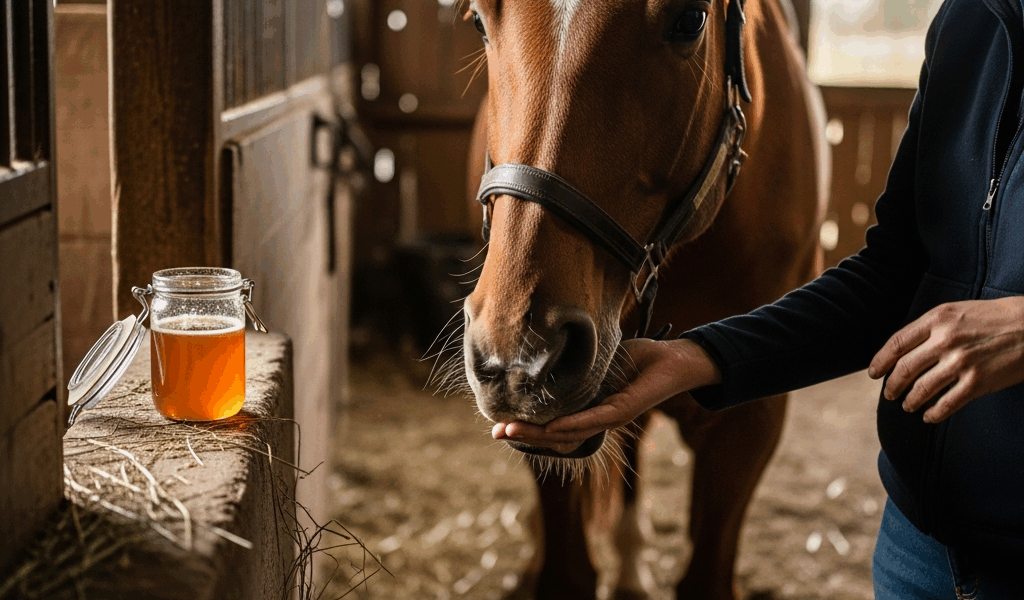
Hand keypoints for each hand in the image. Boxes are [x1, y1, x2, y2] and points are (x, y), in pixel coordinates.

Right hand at [492, 337, 721, 449]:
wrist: (676, 360)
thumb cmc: (639, 358)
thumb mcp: (597, 358)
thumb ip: (574, 363)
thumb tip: (542, 351)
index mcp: (588, 408)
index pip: (552, 423)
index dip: (527, 425)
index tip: (499, 423)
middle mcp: (597, 419)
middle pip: (555, 435)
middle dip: (524, 435)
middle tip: (495, 434)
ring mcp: (610, 418)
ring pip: (569, 433)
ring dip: (539, 435)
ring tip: (512, 431)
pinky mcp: (624, 412)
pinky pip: (593, 421)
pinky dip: (571, 425)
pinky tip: (552, 427)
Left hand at [868, 297, 1023, 422]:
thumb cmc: (993, 318)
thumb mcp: (956, 311)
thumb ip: (930, 327)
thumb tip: (904, 350)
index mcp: (937, 319)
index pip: (896, 344)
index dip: (880, 361)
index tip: (874, 373)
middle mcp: (945, 340)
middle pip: (904, 369)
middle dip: (892, 385)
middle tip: (889, 394)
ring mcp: (961, 362)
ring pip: (921, 389)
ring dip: (910, 401)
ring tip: (907, 406)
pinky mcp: (978, 382)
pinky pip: (946, 404)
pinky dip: (934, 413)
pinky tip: (929, 416)